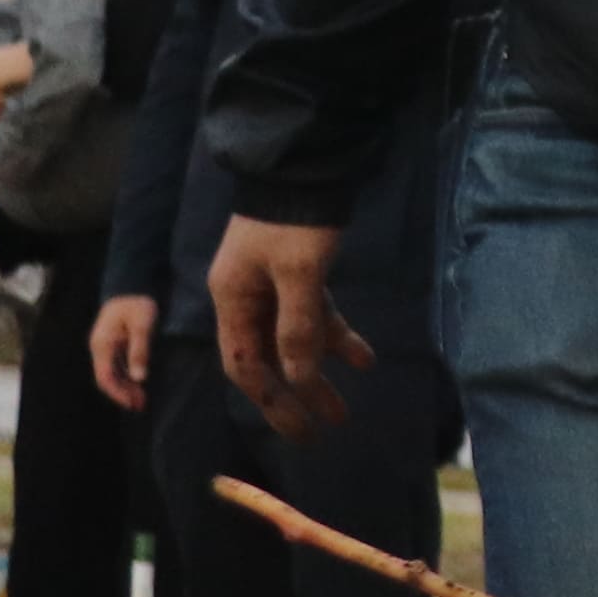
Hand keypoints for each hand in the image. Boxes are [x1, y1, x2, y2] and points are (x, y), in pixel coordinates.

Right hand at [89, 293, 155, 413]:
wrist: (131, 285)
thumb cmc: (138, 303)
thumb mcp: (143, 325)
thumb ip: (140, 350)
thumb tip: (140, 377)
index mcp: (103, 344)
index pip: (105, 376)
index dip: (118, 393)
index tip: (133, 403)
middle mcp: (100, 347)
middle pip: (106, 378)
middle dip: (122, 394)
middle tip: (141, 406)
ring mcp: (104, 346)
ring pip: (111, 373)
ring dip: (125, 387)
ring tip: (142, 400)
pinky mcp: (112, 343)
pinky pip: (116, 366)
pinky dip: (126, 376)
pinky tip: (139, 384)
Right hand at [209, 216, 375, 441]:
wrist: (306, 166)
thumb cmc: (295, 219)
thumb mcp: (299, 274)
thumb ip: (298, 326)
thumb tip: (299, 377)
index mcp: (232, 301)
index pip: (246, 367)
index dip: (273, 402)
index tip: (301, 430)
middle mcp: (245, 298)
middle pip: (267, 360)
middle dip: (296, 396)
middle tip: (324, 430)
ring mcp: (271, 286)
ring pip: (294, 340)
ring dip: (321, 370)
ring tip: (349, 407)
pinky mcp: (298, 273)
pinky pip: (315, 316)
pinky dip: (337, 337)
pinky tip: (365, 359)